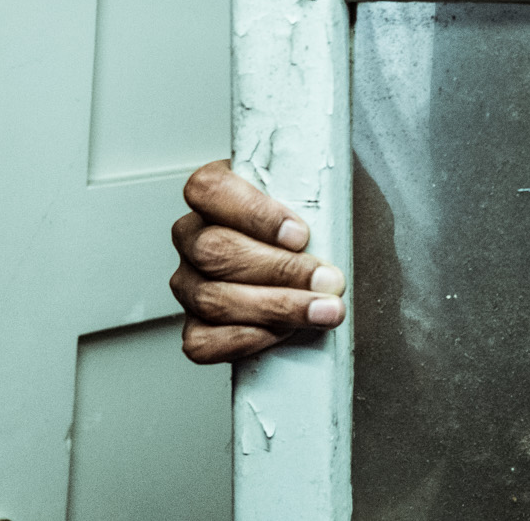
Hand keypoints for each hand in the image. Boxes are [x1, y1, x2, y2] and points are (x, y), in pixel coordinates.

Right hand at [170, 159, 346, 363]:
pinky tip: (283, 333)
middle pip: (213, 250)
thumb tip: (341, 200)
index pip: (209, 189)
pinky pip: (201, 341)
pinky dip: (245, 340)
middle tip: (327, 280)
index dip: (253, 213)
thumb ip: (327, 190)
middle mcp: (193, 236)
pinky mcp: (195, 326)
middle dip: (279, 270)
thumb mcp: (327, 194)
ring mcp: (188, 283)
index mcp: (215, 192)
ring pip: (211, 298)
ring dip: (275, 308)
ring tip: (323, 310)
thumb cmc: (322, 226)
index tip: (301, 235)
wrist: (320, 273)